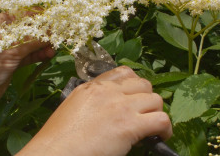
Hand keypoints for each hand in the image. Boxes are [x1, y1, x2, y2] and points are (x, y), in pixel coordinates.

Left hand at [0, 13, 54, 147]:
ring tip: (54, 50)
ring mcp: (11, 48)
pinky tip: (48, 55)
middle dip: (45, 33)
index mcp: (2, 23)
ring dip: (44, 45)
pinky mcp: (14, 61)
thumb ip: (32, 40)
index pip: (26, 14)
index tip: (57, 21)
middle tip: (59, 37)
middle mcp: (7, 33)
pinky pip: (30, 55)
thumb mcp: (10, 50)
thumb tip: (52, 31)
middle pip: (31, 29)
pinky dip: (39, 55)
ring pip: (32, 43)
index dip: (42, 17)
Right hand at [18, 66, 171, 155]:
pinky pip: (161, 119)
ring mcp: (121, 106)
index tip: (134, 97)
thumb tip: (108, 108)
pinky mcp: (129, 125)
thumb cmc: (58, 138)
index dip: (134, 84)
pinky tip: (160, 136)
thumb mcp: (72, 107)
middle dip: (146, 97)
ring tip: (152, 125)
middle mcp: (109, 92)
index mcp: (93, 87)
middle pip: (144, 84)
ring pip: (155, 99)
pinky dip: (165, 128)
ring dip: (156, 112)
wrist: (53, 152)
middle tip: (143, 112)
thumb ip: (92, 101)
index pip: (124, 72)